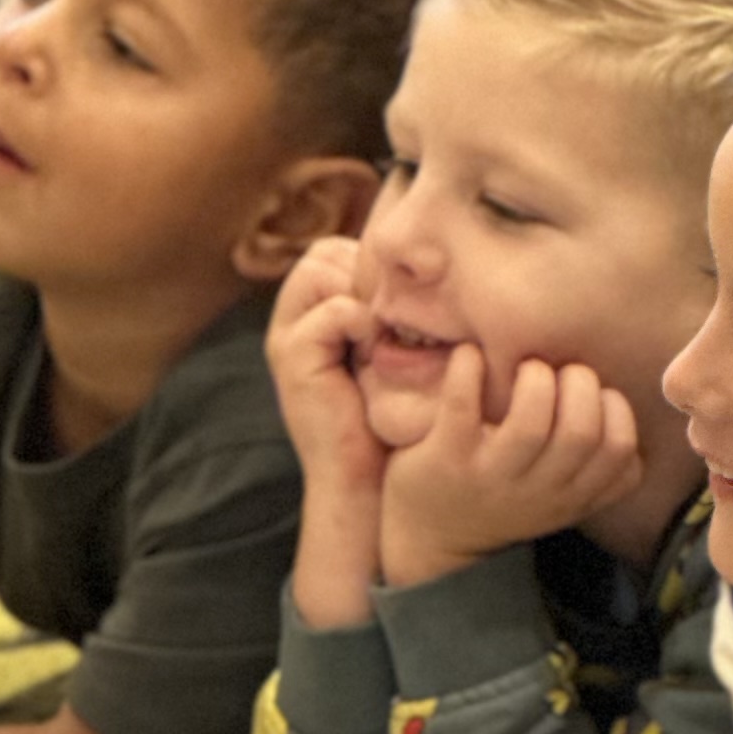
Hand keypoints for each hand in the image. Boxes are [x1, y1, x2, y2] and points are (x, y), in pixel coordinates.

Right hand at [270, 237, 391, 627]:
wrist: (367, 484)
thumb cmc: (395, 419)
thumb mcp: (400, 354)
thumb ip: (402, 312)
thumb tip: (445, 265)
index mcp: (314, 313)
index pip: (340, 249)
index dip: (378, 266)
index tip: (412, 303)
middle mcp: (292, 319)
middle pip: (328, 252)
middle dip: (372, 276)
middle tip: (403, 316)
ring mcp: (287, 337)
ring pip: (325, 269)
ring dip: (369, 296)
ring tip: (392, 335)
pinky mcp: (293, 358)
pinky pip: (333, 311)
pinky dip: (364, 324)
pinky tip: (381, 353)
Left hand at [377, 347, 642, 589]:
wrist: (429, 538)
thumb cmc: (501, 498)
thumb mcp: (556, 499)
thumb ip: (588, 467)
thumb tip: (613, 402)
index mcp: (570, 498)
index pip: (620, 457)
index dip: (617, 413)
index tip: (595, 397)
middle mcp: (536, 492)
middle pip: (581, 432)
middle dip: (580, 384)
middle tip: (560, 374)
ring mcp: (490, 476)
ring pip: (530, 423)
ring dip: (534, 378)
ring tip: (524, 369)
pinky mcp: (447, 457)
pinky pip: (462, 404)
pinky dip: (468, 368)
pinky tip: (471, 357)